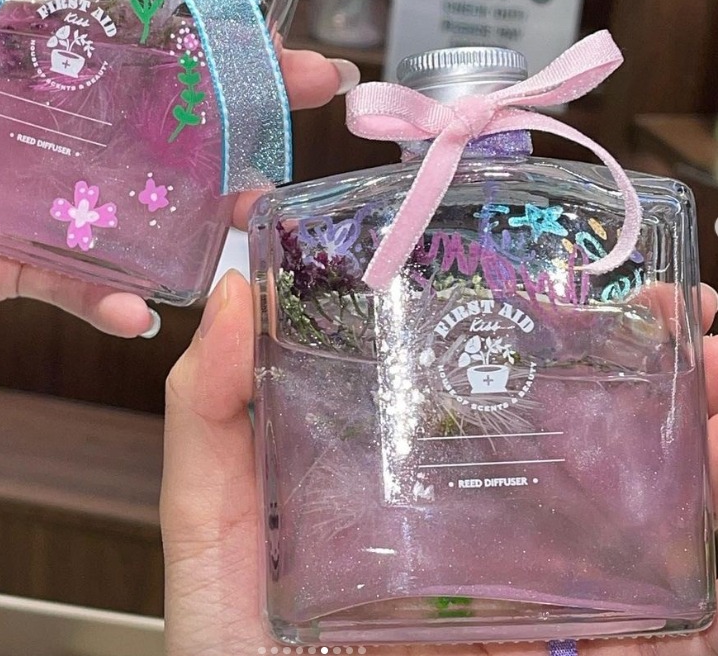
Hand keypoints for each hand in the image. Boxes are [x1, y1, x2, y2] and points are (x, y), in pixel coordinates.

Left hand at [0, 0, 358, 354]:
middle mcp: (14, 103)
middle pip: (139, 80)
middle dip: (231, 77)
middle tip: (307, 74)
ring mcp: (20, 183)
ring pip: (132, 181)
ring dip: (203, 197)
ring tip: (261, 203)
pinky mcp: (6, 260)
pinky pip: (75, 279)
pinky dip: (109, 297)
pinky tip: (138, 308)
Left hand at [161, 274, 717, 654]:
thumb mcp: (216, 559)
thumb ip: (210, 436)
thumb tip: (234, 298)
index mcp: (403, 505)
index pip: (458, 401)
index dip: (502, 329)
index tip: (527, 261)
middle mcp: (488, 541)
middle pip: (568, 438)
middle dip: (622, 363)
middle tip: (654, 299)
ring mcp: (554, 599)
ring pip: (642, 495)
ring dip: (688, 414)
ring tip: (706, 338)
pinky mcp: (615, 647)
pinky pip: (684, 582)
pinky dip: (713, 500)